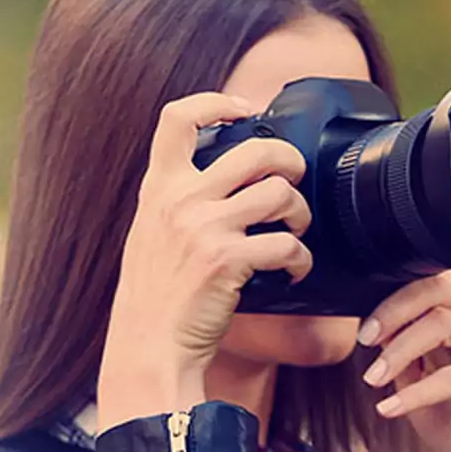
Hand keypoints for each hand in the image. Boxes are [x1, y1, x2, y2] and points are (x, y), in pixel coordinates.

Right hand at [97, 93, 312, 432]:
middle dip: (290, 161)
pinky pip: (288, 244)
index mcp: (158, 188)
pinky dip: (302, 259)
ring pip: (281, 193)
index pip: (177, 118)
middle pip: (255, 149)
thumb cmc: (156, 297)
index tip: (244, 109)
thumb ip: (178, 201)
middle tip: (296, 179)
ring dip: (301, 213)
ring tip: (297, 230)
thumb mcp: (152, 234)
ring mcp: (204, 228)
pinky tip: (296, 271)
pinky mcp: (229, 260)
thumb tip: (222, 178)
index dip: (216, 103)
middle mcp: (180, 200)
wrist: (148, 348)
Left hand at [359, 272, 450, 451]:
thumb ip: (404, 366)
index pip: (427, 289)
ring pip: (444, 322)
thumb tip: (376, 337)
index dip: (390, 299)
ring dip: (401, 348)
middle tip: (365, 338)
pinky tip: (391, 409)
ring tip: (373, 378)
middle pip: (437, 290)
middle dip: (393, 309)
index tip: (361, 327)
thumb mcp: (420, 398)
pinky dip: (417, 392)